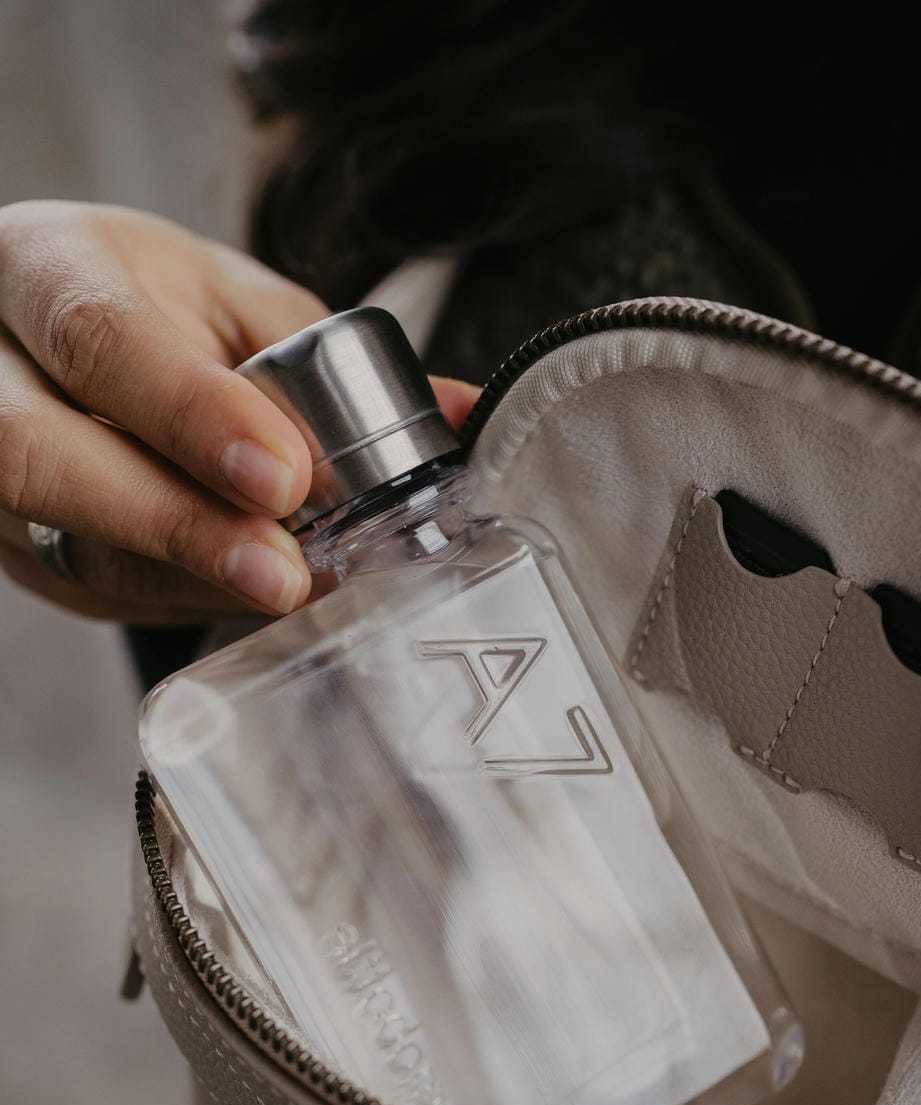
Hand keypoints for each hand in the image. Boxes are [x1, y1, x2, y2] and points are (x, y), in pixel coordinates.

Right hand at [0, 201, 478, 622]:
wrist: (44, 339)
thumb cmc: (146, 306)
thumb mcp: (224, 295)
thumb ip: (320, 351)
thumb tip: (454, 419)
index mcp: (41, 267)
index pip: (99, 338)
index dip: (188, 412)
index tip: (281, 473)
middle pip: (42, 459)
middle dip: (174, 524)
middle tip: (285, 573)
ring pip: (65, 543)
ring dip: (188, 578)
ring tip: (293, 592)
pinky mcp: (24, 552)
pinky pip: (96, 590)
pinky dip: (186, 598)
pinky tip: (255, 599)